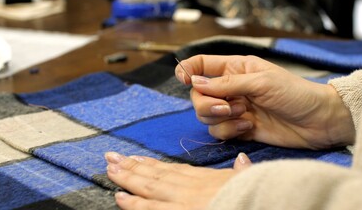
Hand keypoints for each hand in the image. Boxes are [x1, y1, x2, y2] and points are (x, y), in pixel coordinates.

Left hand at [105, 152, 250, 209]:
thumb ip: (241, 172)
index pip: (173, 169)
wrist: (252, 201)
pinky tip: (120, 197)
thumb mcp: (249, 182)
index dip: (152, 164)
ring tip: (109, 170)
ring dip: (127, 178)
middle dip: (132, 166)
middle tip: (111, 157)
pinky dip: (135, 204)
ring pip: (149, 188)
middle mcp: (190, 187)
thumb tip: (242, 158)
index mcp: (205, 179)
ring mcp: (182, 200)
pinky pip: (152, 209)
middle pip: (155, 175)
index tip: (136, 158)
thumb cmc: (252, 196)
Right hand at [175, 55, 354, 149]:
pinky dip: (230, 130)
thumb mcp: (262, 81)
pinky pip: (218, 131)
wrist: (317, 122)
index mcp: (235, 68)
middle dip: (207, 103)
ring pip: (206, 115)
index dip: (187, 69)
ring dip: (221, 118)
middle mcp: (230, 88)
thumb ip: (227, 82)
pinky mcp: (238, 128)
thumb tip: (195, 82)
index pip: (202, 64)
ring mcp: (233, 109)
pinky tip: (250, 127)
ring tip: (244, 116)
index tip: (184, 79)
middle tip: (228, 107)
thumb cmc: (295, 93)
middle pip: (198, 95)